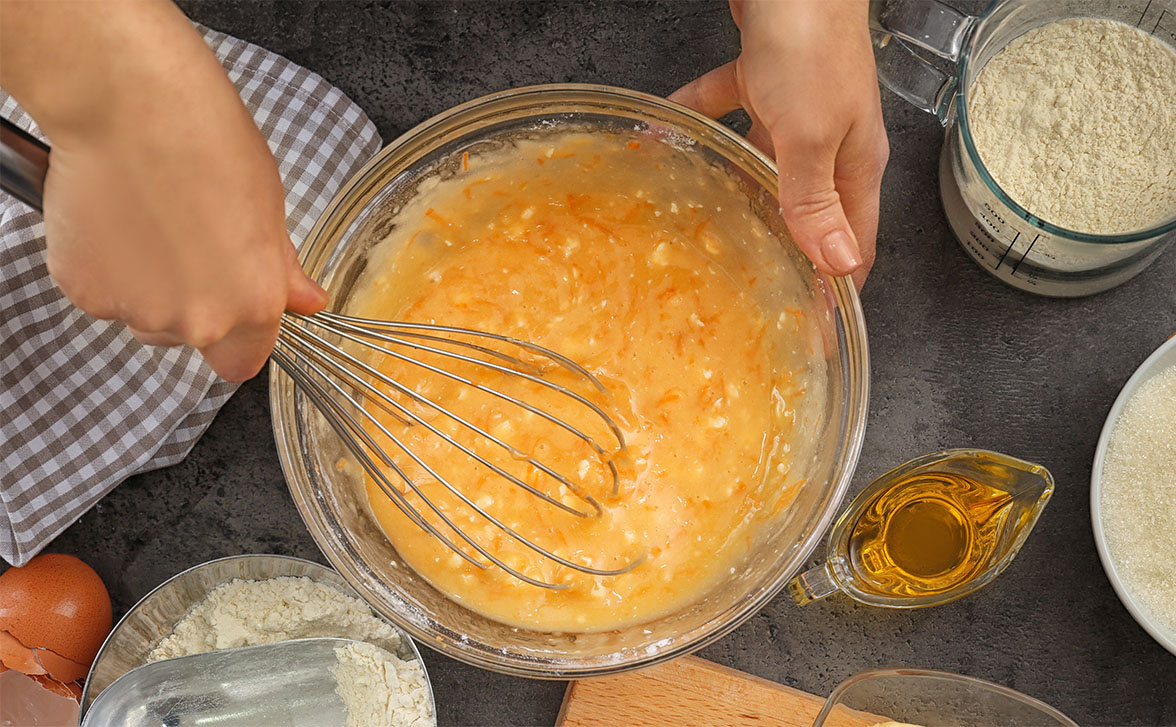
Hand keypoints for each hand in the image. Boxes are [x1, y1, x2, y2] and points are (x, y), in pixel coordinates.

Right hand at [1, 0, 326, 380]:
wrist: (131, 104)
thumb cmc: (205, 142)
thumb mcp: (268, 208)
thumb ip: (281, 269)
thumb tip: (307, 300)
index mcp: (253, 304)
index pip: (243, 363)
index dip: (238, 337)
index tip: (234, 313)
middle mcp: (198, 320)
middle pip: (190, 337)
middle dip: (189, 302)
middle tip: (186, 242)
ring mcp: (135, 309)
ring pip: (142, 316)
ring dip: (145, 285)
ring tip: (149, 222)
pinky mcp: (83, 289)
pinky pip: (98, 293)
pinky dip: (103, 266)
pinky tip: (115, 218)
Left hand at [671, 0, 888, 288]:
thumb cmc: (812, 46)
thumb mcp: (812, 136)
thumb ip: (815, 200)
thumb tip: (838, 266)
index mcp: (856, 164)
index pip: (855, 241)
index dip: (834, 285)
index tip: (806, 323)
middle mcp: (831, 142)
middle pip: (808, 209)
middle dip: (781, 247)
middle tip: (745, 284)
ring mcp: (798, 109)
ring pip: (765, 165)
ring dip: (736, 188)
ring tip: (701, 221)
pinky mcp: (765, 77)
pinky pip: (728, 108)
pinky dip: (700, 119)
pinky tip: (668, 130)